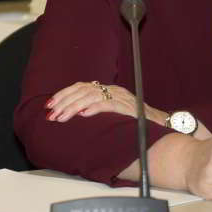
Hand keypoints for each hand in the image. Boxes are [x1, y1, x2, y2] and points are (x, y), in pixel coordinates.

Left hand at [45, 81, 167, 125]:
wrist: (161, 124)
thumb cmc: (137, 123)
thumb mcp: (115, 114)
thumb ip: (98, 111)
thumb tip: (74, 117)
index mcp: (110, 91)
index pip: (82, 86)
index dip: (64, 94)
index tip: (50, 104)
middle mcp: (114, 91)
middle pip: (84, 90)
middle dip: (64, 102)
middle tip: (51, 114)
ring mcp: (122, 98)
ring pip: (92, 96)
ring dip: (73, 107)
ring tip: (61, 117)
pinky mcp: (128, 107)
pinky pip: (108, 105)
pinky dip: (94, 108)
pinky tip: (83, 115)